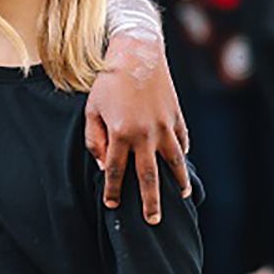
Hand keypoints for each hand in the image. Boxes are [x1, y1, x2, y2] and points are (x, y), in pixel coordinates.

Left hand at [86, 35, 190, 224]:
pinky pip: (182, 141)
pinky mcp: (177, 116)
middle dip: (150, 202)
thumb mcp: (92, 110)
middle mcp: (146, 134)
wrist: (138, 53)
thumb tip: (103, 165)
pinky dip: (182, 154)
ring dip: (177, 182)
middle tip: (153, 221)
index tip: (112, 205)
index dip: (113, 190)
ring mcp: (165, 126)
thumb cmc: (108, 82)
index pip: (115, 171)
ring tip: (180, 197)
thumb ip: (94, 140)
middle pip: (148, 177)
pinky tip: (181, 164)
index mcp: (121, 134)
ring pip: (174, 162)